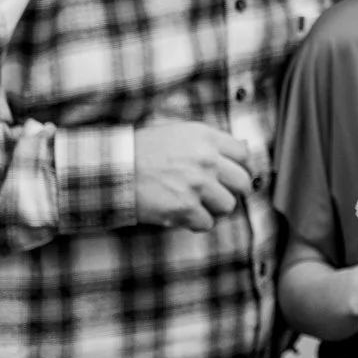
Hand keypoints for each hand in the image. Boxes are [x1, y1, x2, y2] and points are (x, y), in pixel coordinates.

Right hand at [134, 122, 254, 231]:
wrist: (113, 169)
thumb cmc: (143, 150)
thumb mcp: (179, 133)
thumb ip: (209, 141)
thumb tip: (240, 150)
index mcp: (207, 138)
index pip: (244, 154)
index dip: (241, 167)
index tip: (233, 176)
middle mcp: (207, 160)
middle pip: (243, 182)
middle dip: (234, 191)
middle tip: (221, 195)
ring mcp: (197, 185)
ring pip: (228, 205)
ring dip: (215, 209)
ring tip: (200, 206)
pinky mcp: (184, 208)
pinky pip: (206, 223)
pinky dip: (197, 223)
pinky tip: (186, 217)